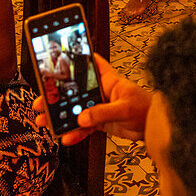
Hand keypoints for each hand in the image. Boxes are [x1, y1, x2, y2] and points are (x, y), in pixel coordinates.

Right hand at [33, 53, 151, 144]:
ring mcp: (100, 108)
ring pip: (76, 111)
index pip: (92, 64)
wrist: (154, 127)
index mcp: (109, 80)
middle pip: (76, 92)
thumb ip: (103, 112)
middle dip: (57, 96)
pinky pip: (83, 128)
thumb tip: (82, 118)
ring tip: (44, 122)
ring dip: (61, 117)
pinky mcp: (101, 122)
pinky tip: (66, 138)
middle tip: (41, 102)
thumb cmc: (146, 108)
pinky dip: (75, 134)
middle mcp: (101, 92)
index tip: (60, 57)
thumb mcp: (124, 107)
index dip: (78, 59)